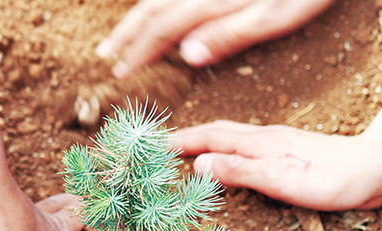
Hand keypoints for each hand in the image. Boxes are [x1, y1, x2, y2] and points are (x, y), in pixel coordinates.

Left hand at [0, 180, 95, 230]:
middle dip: (102, 226)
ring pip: (65, 209)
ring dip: (73, 211)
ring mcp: (35, 218)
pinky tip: (26, 220)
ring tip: (80, 216)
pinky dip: (37, 211)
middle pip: (90, 225)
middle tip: (115, 226)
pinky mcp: (12, 207)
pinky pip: (33, 207)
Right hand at [97, 0, 334, 77]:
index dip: (140, 52)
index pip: (163, 29)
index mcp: (213, 1)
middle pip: (154, 7)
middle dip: (128, 33)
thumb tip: (188, 56)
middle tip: (106, 55)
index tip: (121, 73)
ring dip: (137, 14)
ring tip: (121, 31)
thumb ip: (231, 34)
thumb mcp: (275, 16)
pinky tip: (154, 4)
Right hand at [175, 121, 381, 210]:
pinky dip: (230, 151)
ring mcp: (279, 145)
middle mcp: (265, 139)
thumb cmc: (330, 179)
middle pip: (218, 133)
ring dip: (208, 143)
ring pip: (234, 139)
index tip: (154, 146)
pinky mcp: (291, 154)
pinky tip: (234, 161)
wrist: (376, 169)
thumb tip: (198, 165)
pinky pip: (248, 148)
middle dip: (189, 138)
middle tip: (164, 147)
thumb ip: (239, 171)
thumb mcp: (279, 180)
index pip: (209, 137)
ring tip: (190, 152)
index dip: (181, 141)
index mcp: (258, 144)